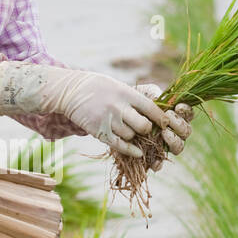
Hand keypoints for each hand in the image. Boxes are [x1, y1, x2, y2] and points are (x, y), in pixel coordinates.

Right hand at [0, 63, 190, 157]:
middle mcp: (118, 107)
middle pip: (144, 126)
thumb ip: (135, 97)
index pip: (151, 108)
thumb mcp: (118, 86)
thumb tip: (158, 106)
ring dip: (134, 137)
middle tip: (148, 130)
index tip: (165, 122)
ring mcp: (108, 120)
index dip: (161, 118)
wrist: (71, 91)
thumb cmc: (98, 87)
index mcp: (126, 93)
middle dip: (148, 130)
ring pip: (131, 136)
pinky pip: (119, 145)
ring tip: (131, 132)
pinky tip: (137, 152)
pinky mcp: (99, 131)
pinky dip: (130, 150)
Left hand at [135, 83, 192, 169]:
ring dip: (174, 141)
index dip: (186, 111)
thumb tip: (160, 100)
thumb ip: (153, 94)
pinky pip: (160, 163)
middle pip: (186, 131)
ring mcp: (164, 144)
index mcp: (175, 114)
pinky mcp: (152, 156)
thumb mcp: (142, 93)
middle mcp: (174, 130)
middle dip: (180, 125)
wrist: (114, 116)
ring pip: (178, 147)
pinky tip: (155, 161)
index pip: (188, 114)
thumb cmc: (132, 101)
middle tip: (168, 118)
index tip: (178, 107)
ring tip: (164, 133)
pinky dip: (159, 163)